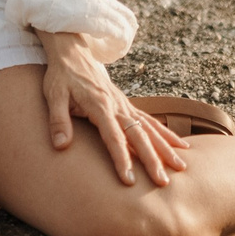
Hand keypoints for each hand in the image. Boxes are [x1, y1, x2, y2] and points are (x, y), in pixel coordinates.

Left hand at [37, 31, 186, 186]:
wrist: (73, 53)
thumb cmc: (61, 76)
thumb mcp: (53, 96)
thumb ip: (58, 121)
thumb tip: (61, 146)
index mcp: (100, 106)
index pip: (113, 138)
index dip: (122, 159)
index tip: (129, 180)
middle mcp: (117, 106)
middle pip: (139, 135)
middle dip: (152, 160)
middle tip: (163, 182)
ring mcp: (125, 105)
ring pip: (150, 128)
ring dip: (165, 148)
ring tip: (181, 167)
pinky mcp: (127, 105)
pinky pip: (150, 121)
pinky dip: (166, 133)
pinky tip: (180, 146)